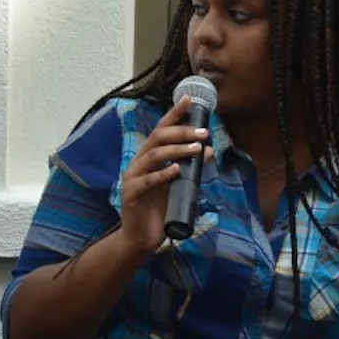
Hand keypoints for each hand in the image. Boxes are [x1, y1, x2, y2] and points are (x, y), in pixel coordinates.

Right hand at [118, 95, 214, 254]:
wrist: (141, 238)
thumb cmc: (159, 210)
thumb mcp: (178, 186)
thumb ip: (190, 169)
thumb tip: (208, 149)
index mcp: (149, 158)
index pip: (160, 130)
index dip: (174, 114)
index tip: (189, 99)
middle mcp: (139, 163)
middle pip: (157, 139)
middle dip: (181, 132)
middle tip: (203, 132)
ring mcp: (133, 178)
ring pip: (153, 156)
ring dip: (176, 150)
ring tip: (196, 148)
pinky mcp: (131, 195)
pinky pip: (147, 181)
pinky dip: (162, 174)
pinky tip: (176, 170)